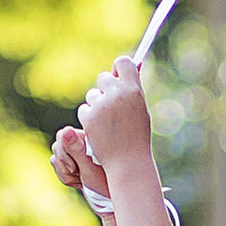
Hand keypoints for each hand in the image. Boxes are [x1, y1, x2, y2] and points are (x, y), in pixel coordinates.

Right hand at [52, 122, 105, 205]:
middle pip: (57, 146)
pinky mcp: (73, 163)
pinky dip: (66, 178)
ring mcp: (77, 153)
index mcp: (89, 137)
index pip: (62, 135)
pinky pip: (57, 166)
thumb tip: (66, 130)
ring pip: (55, 158)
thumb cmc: (105, 185)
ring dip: (65, 173)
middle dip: (65, 165)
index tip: (76, 169)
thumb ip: (77, 150)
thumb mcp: (90, 169)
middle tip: (79, 175)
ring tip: (81, 180)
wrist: (110, 202)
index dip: (65, 154)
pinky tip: (79, 183)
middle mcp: (82, 141)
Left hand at [78, 54, 154, 180]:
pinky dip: (89, 118)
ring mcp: (101, 105)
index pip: (123, 63)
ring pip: (93, 95)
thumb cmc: (137, 136)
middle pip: (104, 77)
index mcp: (134, 90)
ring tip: (108, 123)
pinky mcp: (88, 117)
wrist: (128, 162)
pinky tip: (99, 130)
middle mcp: (117, 94)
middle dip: (105, 89)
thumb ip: (133, 89)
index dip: (119, 69)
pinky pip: (85, 109)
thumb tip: (135, 65)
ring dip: (97, 105)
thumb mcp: (141, 110)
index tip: (118, 76)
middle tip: (111, 105)